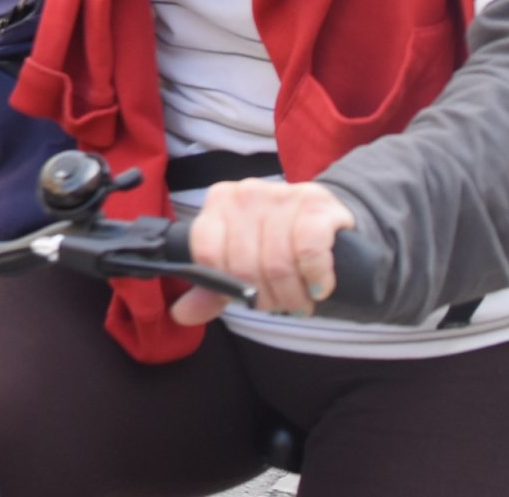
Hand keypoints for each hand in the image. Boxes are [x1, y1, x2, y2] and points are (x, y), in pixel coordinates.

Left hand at [171, 178, 356, 325]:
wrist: (327, 221)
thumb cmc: (277, 244)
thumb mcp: (241, 263)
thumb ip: (212, 287)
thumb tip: (181, 314)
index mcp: (219, 203)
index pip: (207, 254)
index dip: (229, 286)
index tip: (247, 296)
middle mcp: (246, 193)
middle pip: (244, 265)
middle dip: (265, 298)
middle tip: (280, 304)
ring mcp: (281, 194)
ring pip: (277, 263)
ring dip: (292, 295)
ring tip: (300, 300)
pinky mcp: (316, 203)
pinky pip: (308, 251)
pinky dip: (314, 278)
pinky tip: (318, 286)